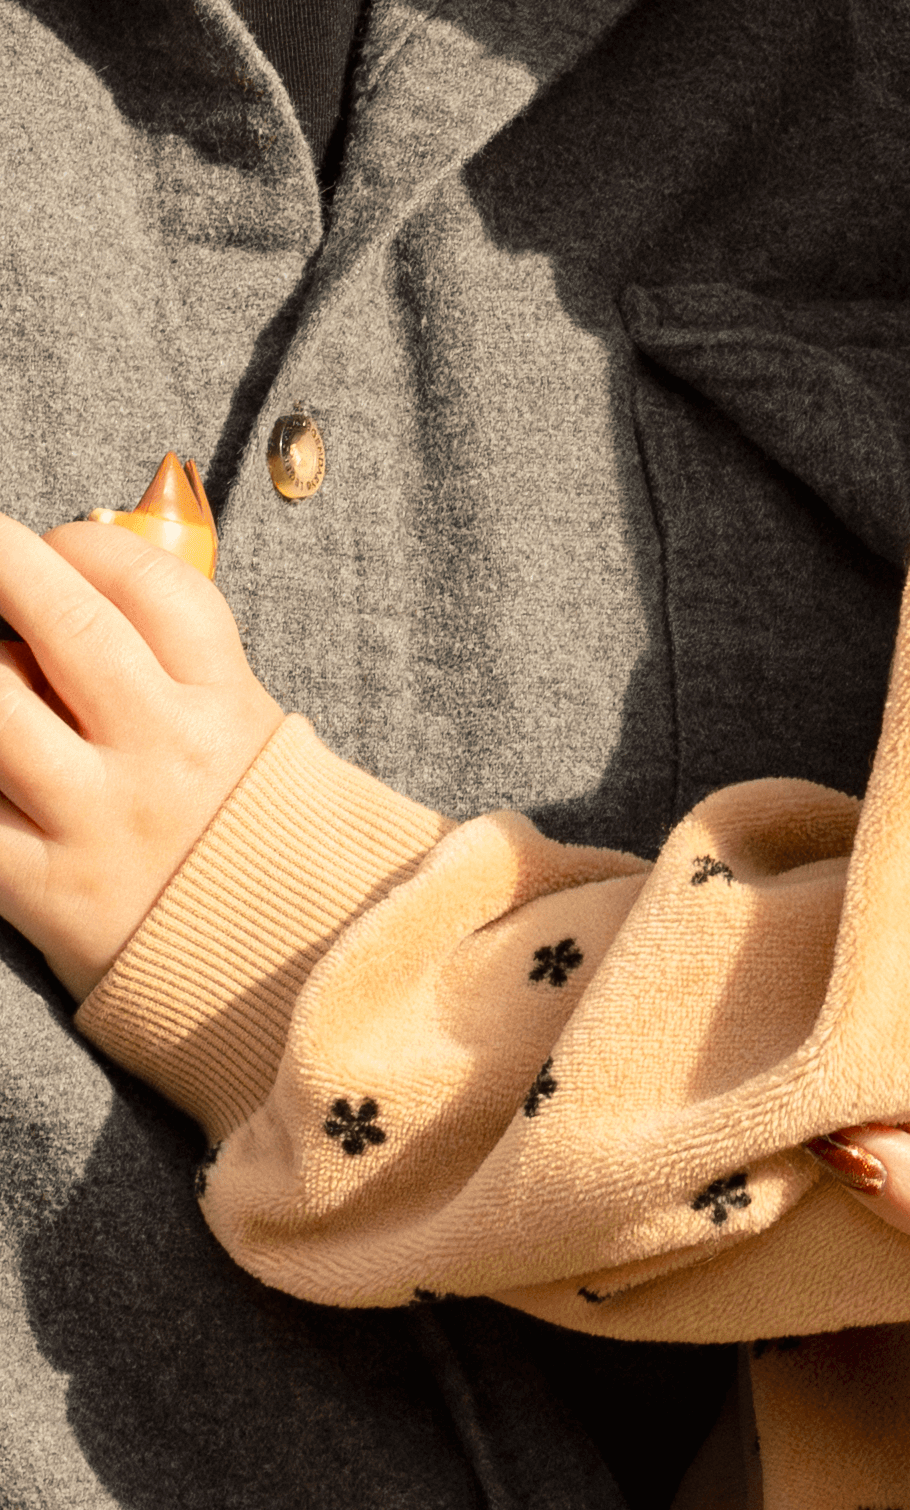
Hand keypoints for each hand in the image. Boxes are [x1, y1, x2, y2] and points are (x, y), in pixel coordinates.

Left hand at [0, 508, 283, 994]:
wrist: (280, 971)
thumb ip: (173, 656)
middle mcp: (163, 751)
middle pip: (72, 628)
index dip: (90, 546)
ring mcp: (99, 821)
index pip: (154, 588)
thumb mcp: (241, 725)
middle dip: (6, 565)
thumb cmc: (248, 828)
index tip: (59, 538)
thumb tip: (78, 562)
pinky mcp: (44, 891)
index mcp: (224, 702)